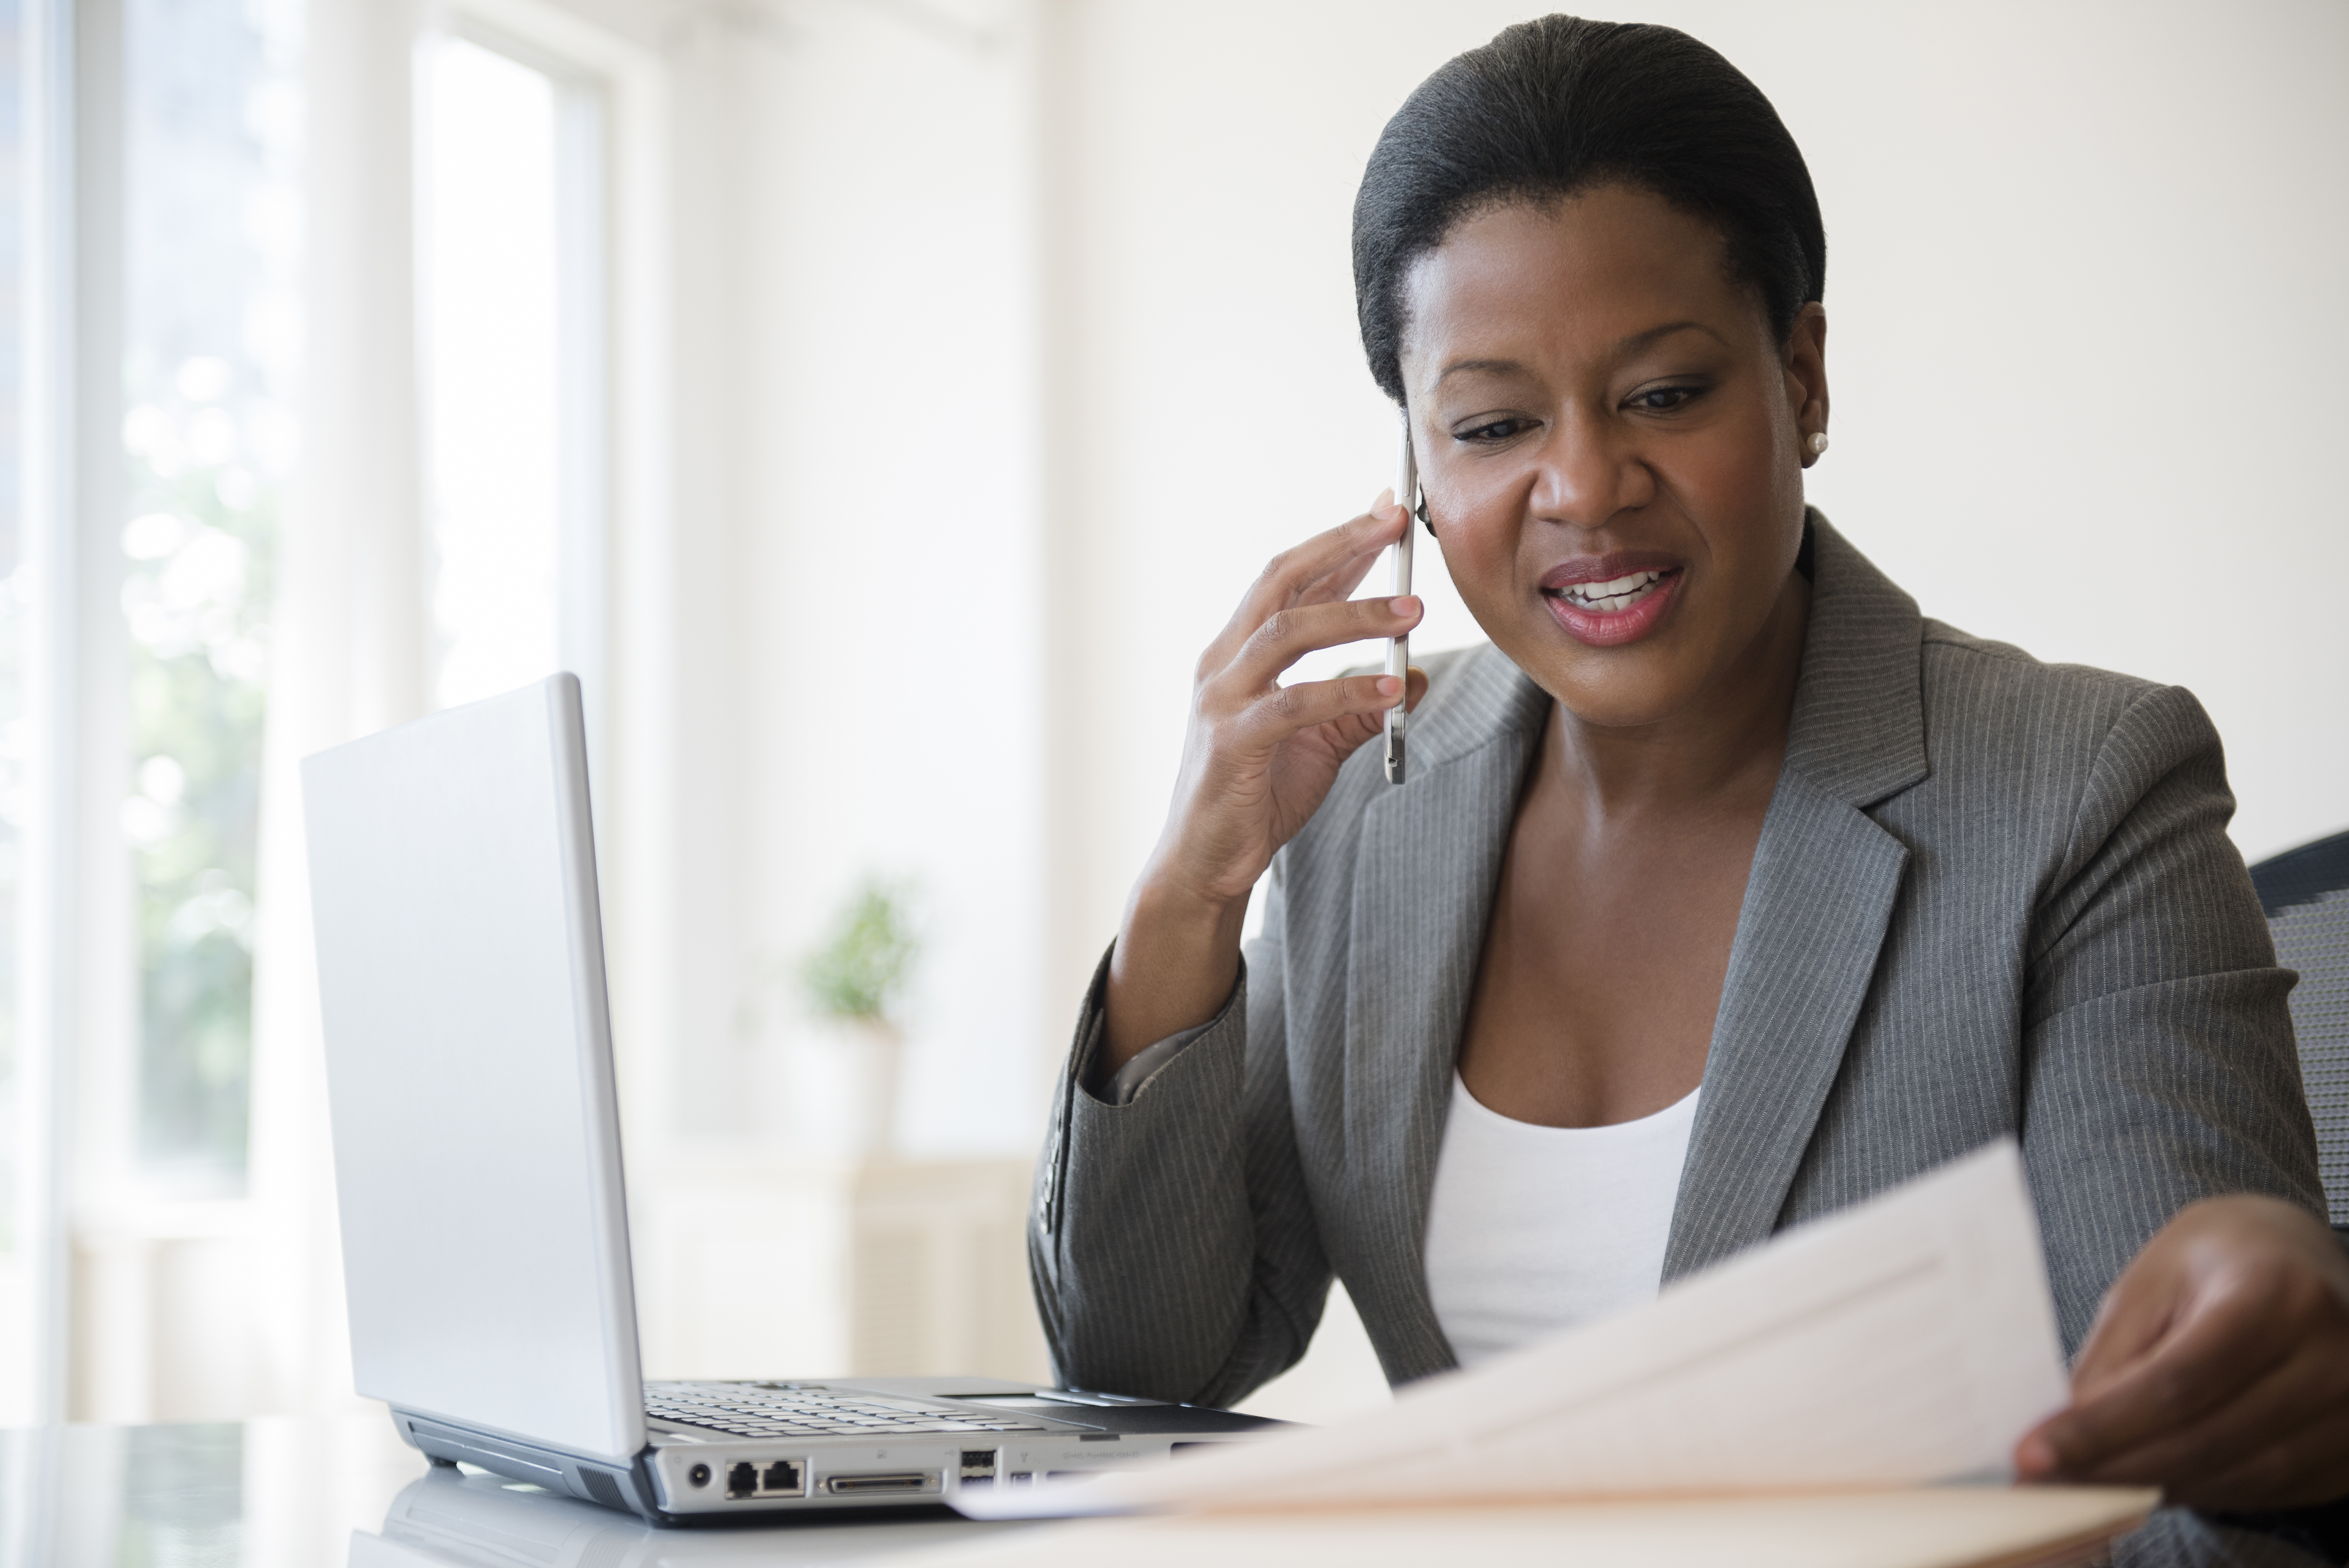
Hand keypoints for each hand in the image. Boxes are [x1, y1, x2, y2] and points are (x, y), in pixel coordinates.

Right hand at [1103, 496, 1426, 1066]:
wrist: (1203, 864)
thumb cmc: (1253, 798)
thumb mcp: (1317, 745)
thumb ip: (1357, 708)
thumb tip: (1415, 674)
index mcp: (1237, 654)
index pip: (1288, 581)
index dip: (1337, 543)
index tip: (1384, 511)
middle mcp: (1222, 664)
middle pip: (1280, 581)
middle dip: (1340, 545)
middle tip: (1395, 524)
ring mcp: (1221, 700)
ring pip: (1287, 632)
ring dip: (1353, 613)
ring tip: (1411, 608)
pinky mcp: (1232, 744)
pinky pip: (1295, 704)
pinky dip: (1347, 691)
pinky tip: (1391, 687)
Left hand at [2015, 1194, 2348, 1508]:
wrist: (2312, 1260)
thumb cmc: (2226, 1258)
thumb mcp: (2157, 1277)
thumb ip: (2116, 1353)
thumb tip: (2067, 1430)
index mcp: (2275, 1295)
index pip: (2177, 1383)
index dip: (2101, 1428)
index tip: (2034, 1455)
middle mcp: (2330, 1356)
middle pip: (2205, 1438)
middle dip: (2115, 1467)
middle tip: (2047, 1480)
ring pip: (2237, 1476)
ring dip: (2154, 1487)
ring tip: (2088, 1483)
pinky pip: (2267, 1489)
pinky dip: (2201, 1490)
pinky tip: (2153, 1481)